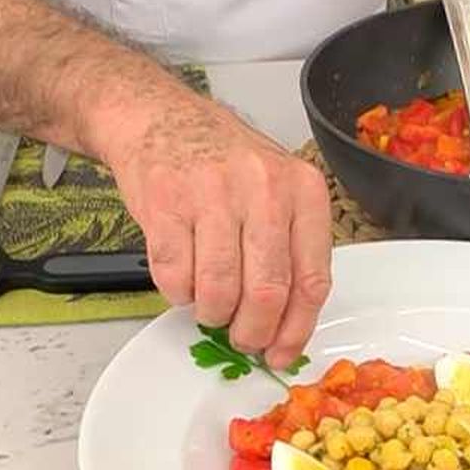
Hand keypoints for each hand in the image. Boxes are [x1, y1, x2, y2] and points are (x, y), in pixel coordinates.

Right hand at [100, 89, 331, 367]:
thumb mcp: (277, 191)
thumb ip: (290, 250)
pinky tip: (183, 281)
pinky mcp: (165, 203)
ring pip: (220, 291)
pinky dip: (178, 294)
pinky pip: (175, 276)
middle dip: (253, 332)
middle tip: (243, 339)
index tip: (283, 352)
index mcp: (303, 191)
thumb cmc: (223, 162)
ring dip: (213, 315)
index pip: (312, 280)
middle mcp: (264, 189)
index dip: (297, 329)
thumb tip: (288, 326)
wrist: (158, 117)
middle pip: (268, 293)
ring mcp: (213, 194)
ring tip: (210, 308)